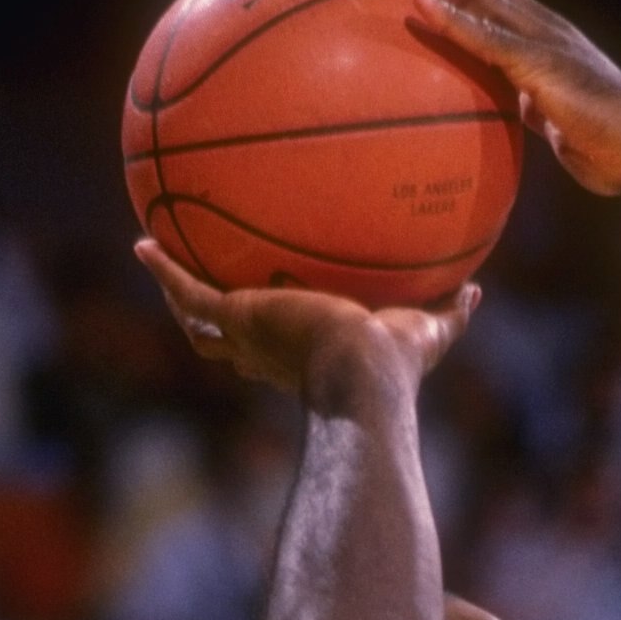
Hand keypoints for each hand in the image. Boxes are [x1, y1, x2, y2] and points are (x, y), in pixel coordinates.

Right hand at [135, 240, 476, 398]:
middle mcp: (267, 354)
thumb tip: (478, 288)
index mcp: (302, 360)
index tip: (267, 318)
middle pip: (224, 343)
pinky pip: (187, 290)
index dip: (265, 338)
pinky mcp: (235, 319)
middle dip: (209, 323)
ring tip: (156, 258)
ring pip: (195, 321)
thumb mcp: (429, 332)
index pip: (275, 351)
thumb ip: (451, 312)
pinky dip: (162, 269)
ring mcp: (246, 338)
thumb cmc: (397, 368)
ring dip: (174, 293)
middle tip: (198, 294)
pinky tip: (142, 242)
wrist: (364, 377)